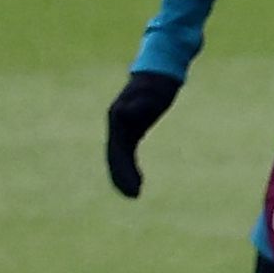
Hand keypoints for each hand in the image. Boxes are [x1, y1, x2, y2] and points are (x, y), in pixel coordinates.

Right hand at [104, 71, 180, 198]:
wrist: (158, 75)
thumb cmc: (155, 85)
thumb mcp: (149, 94)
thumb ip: (138, 104)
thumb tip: (123, 112)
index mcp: (118, 120)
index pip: (117, 151)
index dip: (122, 170)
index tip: (132, 186)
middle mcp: (117, 126)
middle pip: (115, 157)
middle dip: (122, 177)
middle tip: (133, 196)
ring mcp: (123, 129)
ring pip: (119, 158)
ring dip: (124, 176)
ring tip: (134, 195)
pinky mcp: (131, 131)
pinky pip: (127, 154)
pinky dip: (131, 168)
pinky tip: (138, 182)